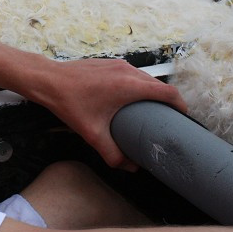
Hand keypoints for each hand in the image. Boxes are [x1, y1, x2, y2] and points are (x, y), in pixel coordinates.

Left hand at [25, 58, 186, 168]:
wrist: (48, 80)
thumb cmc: (70, 104)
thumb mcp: (93, 133)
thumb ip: (113, 153)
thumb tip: (130, 168)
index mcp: (130, 86)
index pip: (168, 92)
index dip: (181, 105)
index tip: (184, 118)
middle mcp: (128, 71)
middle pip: (158, 85)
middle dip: (167, 101)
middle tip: (167, 119)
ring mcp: (118, 65)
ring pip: (144, 78)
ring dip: (151, 92)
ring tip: (151, 111)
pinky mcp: (109, 63)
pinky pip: (131, 74)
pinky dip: (137, 86)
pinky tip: (130, 100)